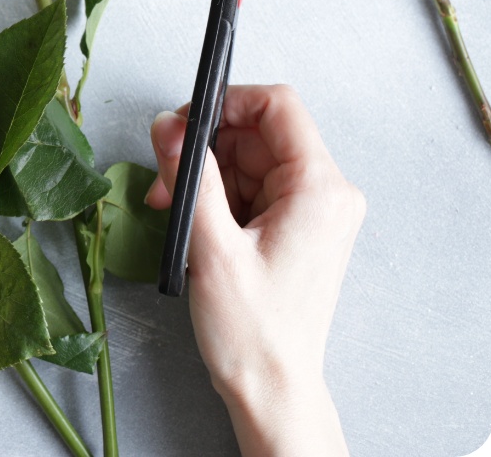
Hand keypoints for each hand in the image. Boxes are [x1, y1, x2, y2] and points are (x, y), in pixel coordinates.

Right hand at [146, 85, 364, 456]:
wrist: (271, 387)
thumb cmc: (253, 332)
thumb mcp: (209, 245)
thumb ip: (188, 176)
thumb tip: (167, 124)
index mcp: (320, 189)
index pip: (277, 106)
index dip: (225, 103)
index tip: (184, 123)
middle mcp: (324, 193)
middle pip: (255, 133)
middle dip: (202, 148)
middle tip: (165, 178)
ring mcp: (310, 210)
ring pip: (245, 158)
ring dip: (202, 175)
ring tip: (174, 211)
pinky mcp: (292, 226)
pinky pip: (247, 186)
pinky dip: (213, 197)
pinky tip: (191, 224)